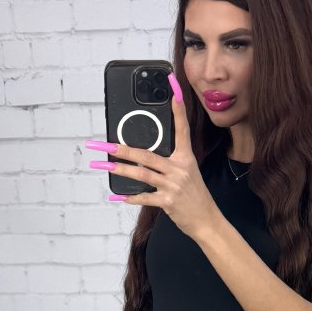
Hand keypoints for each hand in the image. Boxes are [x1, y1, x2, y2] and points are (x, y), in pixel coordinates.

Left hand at [86, 72, 220, 242]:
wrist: (206, 220)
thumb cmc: (195, 196)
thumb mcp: (188, 173)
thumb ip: (170, 162)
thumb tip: (146, 156)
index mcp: (186, 158)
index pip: (181, 129)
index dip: (178, 109)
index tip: (173, 89)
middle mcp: (179, 168)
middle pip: (146, 154)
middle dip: (123, 149)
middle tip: (106, 144)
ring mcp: (173, 185)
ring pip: (141, 174)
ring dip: (121, 170)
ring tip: (105, 166)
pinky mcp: (168, 201)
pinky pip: (145, 197)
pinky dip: (130, 197)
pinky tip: (118, 196)